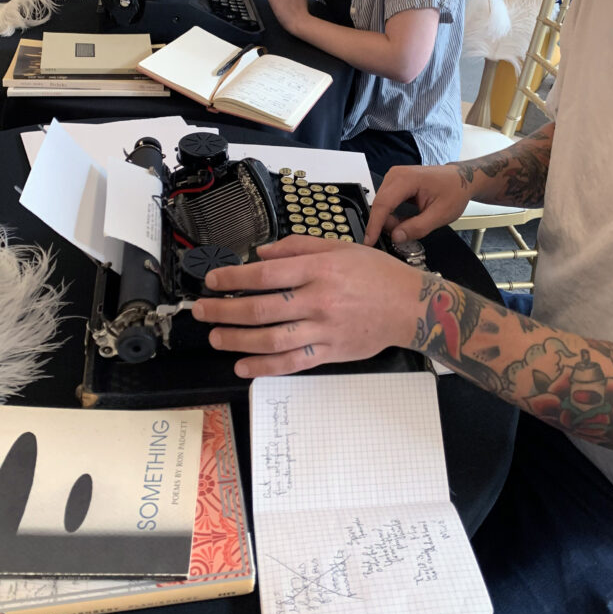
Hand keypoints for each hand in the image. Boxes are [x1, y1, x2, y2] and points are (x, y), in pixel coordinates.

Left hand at [191, 235, 421, 376]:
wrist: (410, 306)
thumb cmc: (377, 274)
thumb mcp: (340, 247)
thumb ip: (299, 247)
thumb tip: (263, 254)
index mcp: (320, 269)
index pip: (266, 275)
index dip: (234, 278)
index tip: (214, 281)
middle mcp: (319, 300)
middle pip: (261, 308)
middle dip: (225, 311)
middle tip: (202, 310)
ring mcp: (325, 329)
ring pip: (271, 338)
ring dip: (238, 340)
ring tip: (216, 337)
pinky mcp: (331, 352)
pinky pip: (292, 362)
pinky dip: (265, 366)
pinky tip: (244, 365)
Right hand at [364, 163, 471, 245]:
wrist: (461, 179)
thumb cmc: (454, 191)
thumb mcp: (440, 215)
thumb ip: (417, 228)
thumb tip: (396, 237)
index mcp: (406, 178)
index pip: (383, 204)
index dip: (374, 225)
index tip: (369, 242)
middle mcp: (396, 174)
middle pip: (380, 205)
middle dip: (387, 224)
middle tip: (403, 234)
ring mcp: (393, 177)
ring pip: (381, 205)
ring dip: (391, 220)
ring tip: (410, 223)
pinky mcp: (394, 183)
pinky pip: (386, 203)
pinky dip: (392, 215)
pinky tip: (406, 218)